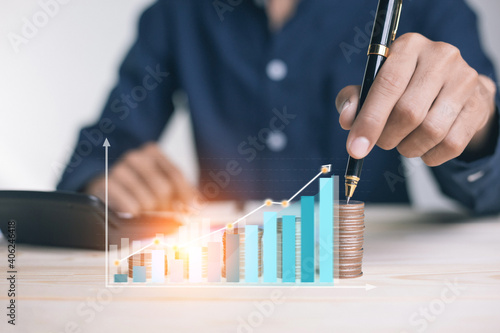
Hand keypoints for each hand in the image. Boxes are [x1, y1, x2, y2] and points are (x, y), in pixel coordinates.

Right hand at [85, 142, 199, 215]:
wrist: (102, 190)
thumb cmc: (137, 188)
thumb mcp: (161, 184)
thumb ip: (182, 192)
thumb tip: (200, 207)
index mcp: (151, 152)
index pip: (176, 175)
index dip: (187, 196)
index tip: (192, 211)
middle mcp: (134, 157)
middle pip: (163, 189)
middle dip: (166, 207)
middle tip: (163, 214)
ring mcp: (118, 170)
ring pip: (148, 200)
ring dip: (151, 214)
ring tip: (146, 213)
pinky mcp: (104, 185)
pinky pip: (131, 207)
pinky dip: (136, 215)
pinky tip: (133, 214)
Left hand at [336, 33, 496, 165]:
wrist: (451, 89)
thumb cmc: (403, 88)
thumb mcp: (374, 86)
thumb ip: (354, 99)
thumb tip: (347, 119)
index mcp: (408, 46)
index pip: (387, 86)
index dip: (369, 122)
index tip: (356, 148)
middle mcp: (440, 56)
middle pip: (408, 112)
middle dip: (387, 137)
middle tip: (382, 143)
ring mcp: (464, 80)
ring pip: (431, 131)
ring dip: (408, 148)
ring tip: (403, 144)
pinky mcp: (478, 105)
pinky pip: (451, 144)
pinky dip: (430, 156)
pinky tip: (423, 148)